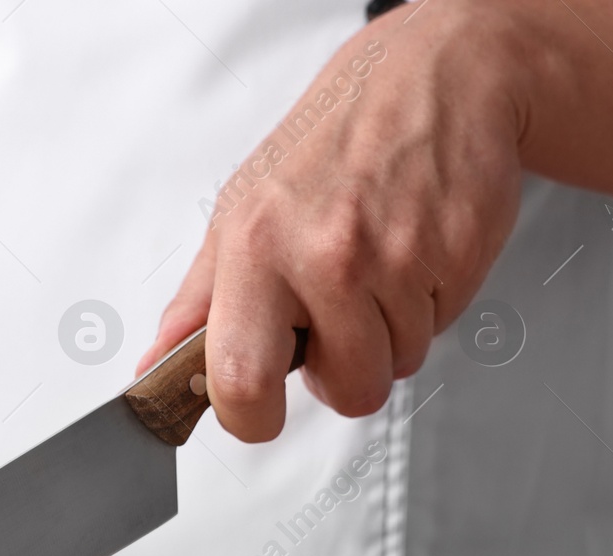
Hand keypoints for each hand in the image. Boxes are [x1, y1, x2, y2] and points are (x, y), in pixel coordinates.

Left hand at [138, 1, 523, 440]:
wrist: (433, 79)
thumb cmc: (330, 146)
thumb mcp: (240, 212)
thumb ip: (197, 302)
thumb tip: (155, 367)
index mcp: (255, 248)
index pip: (240, 378)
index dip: (250, 418)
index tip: (255, 415)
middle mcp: (324, 253)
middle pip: (346, 392)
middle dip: (343, 378)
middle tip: (334, 324)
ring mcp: (397, 257)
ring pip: (399, 364)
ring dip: (389, 335)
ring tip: (376, 271)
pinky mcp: (457, 255)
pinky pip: (441, 329)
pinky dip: (428, 305)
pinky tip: (412, 254)